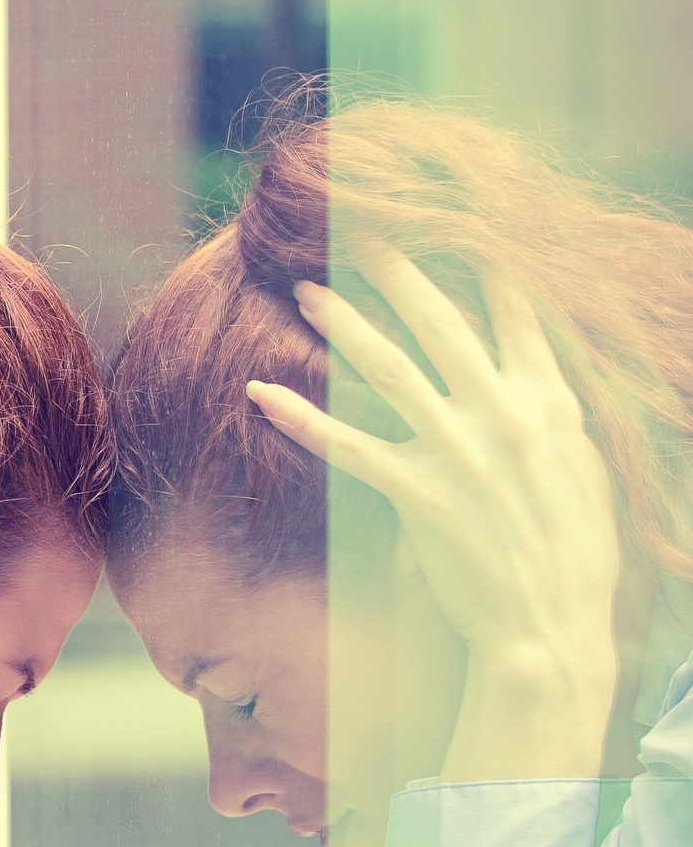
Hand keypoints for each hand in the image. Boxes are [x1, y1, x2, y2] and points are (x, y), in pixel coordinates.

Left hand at [247, 243, 620, 780]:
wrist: (550, 626)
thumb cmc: (574, 557)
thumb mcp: (587, 473)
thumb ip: (558, 420)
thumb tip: (540, 384)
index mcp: (552, 402)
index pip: (516, 310)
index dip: (481, 259)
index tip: (451, 220)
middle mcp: (506, 413)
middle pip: (443, 321)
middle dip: (398, 270)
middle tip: (358, 229)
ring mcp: (459, 452)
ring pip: (390, 369)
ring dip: (343, 322)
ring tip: (306, 288)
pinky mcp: (417, 494)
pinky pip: (345, 446)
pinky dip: (300, 416)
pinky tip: (259, 391)